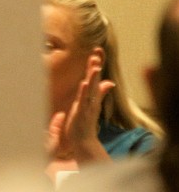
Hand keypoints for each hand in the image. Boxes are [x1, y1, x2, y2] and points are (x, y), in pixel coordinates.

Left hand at [49, 50, 113, 164]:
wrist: (84, 141)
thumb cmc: (84, 123)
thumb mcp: (91, 104)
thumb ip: (99, 93)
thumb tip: (110, 82)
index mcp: (91, 96)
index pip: (94, 78)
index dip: (95, 65)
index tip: (96, 51)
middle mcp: (91, 99)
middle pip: (94, 80)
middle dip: (95, 67)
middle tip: (96, 53)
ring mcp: (88, 106)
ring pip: (91, 89)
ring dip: (93, 77)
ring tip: (94, 65)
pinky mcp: (82, 113)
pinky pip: (84, 101)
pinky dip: (84, 92)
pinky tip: (84, 83)